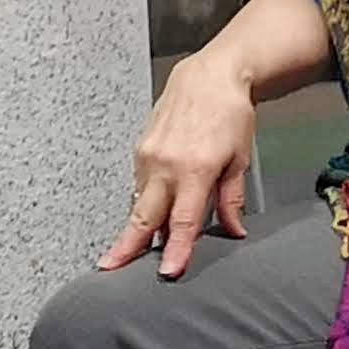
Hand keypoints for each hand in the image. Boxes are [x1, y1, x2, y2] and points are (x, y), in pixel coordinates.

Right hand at [107, 55, 258, 273]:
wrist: (209, 76)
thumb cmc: (229, 113)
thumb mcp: (239, 160)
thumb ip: (231, 199)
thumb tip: (233, 230)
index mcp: (195, 169)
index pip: (183, 221)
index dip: (176, 250)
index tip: (168, 272)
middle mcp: (166, 164)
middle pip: (144, 216)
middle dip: (126, 245)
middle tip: (109, 267)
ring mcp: (149, 155)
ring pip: (140, 202)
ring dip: (138, 227)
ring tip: (132, 250)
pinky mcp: (140, 148)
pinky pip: (140, 184)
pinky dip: (146, 202)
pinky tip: (152, 212)